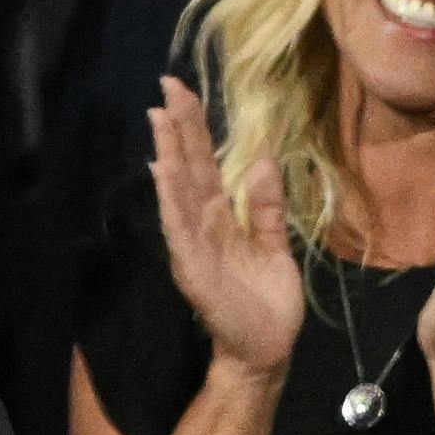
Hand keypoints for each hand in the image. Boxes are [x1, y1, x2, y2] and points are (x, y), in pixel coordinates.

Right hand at [149, 77, 301, 375]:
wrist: (267, 349)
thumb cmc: (267, 301)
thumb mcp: (275, 246)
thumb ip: (267, 207)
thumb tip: (262, 161)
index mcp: (223, 219)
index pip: (206, 165)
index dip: (196, 129)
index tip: (185, 91)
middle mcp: (203, 226)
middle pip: (189, 169)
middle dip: (179, 128)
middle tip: (168, 85)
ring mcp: (194, 245)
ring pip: (179, 192)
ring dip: (169, 155)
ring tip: (160, 119)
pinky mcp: (193, 267)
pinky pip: (179, 229)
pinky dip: (171, 201)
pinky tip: (163, 173)